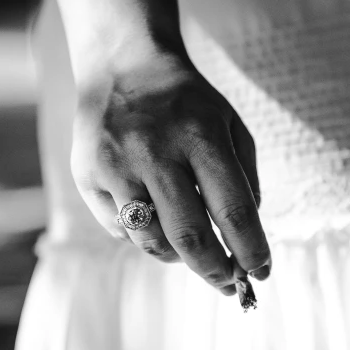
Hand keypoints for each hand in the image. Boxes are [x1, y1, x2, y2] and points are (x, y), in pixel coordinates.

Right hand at [70, 58, 270, 292]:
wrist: (122, 65)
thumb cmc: (186, 103)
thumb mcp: (228, 123)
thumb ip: (244, 177)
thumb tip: (244, 237)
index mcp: (199, 134)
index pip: (233, 209)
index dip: (251, 250)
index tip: (262, 273)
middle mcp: (154, 150)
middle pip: (190, 236)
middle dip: (216, 271)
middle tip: (230, 284)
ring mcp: (115, 165)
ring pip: (151, 242)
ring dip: (179, 258)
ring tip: (193, 250)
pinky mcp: (87, 175)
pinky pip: (121, 230)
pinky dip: (146, 236)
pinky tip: (156, 218)